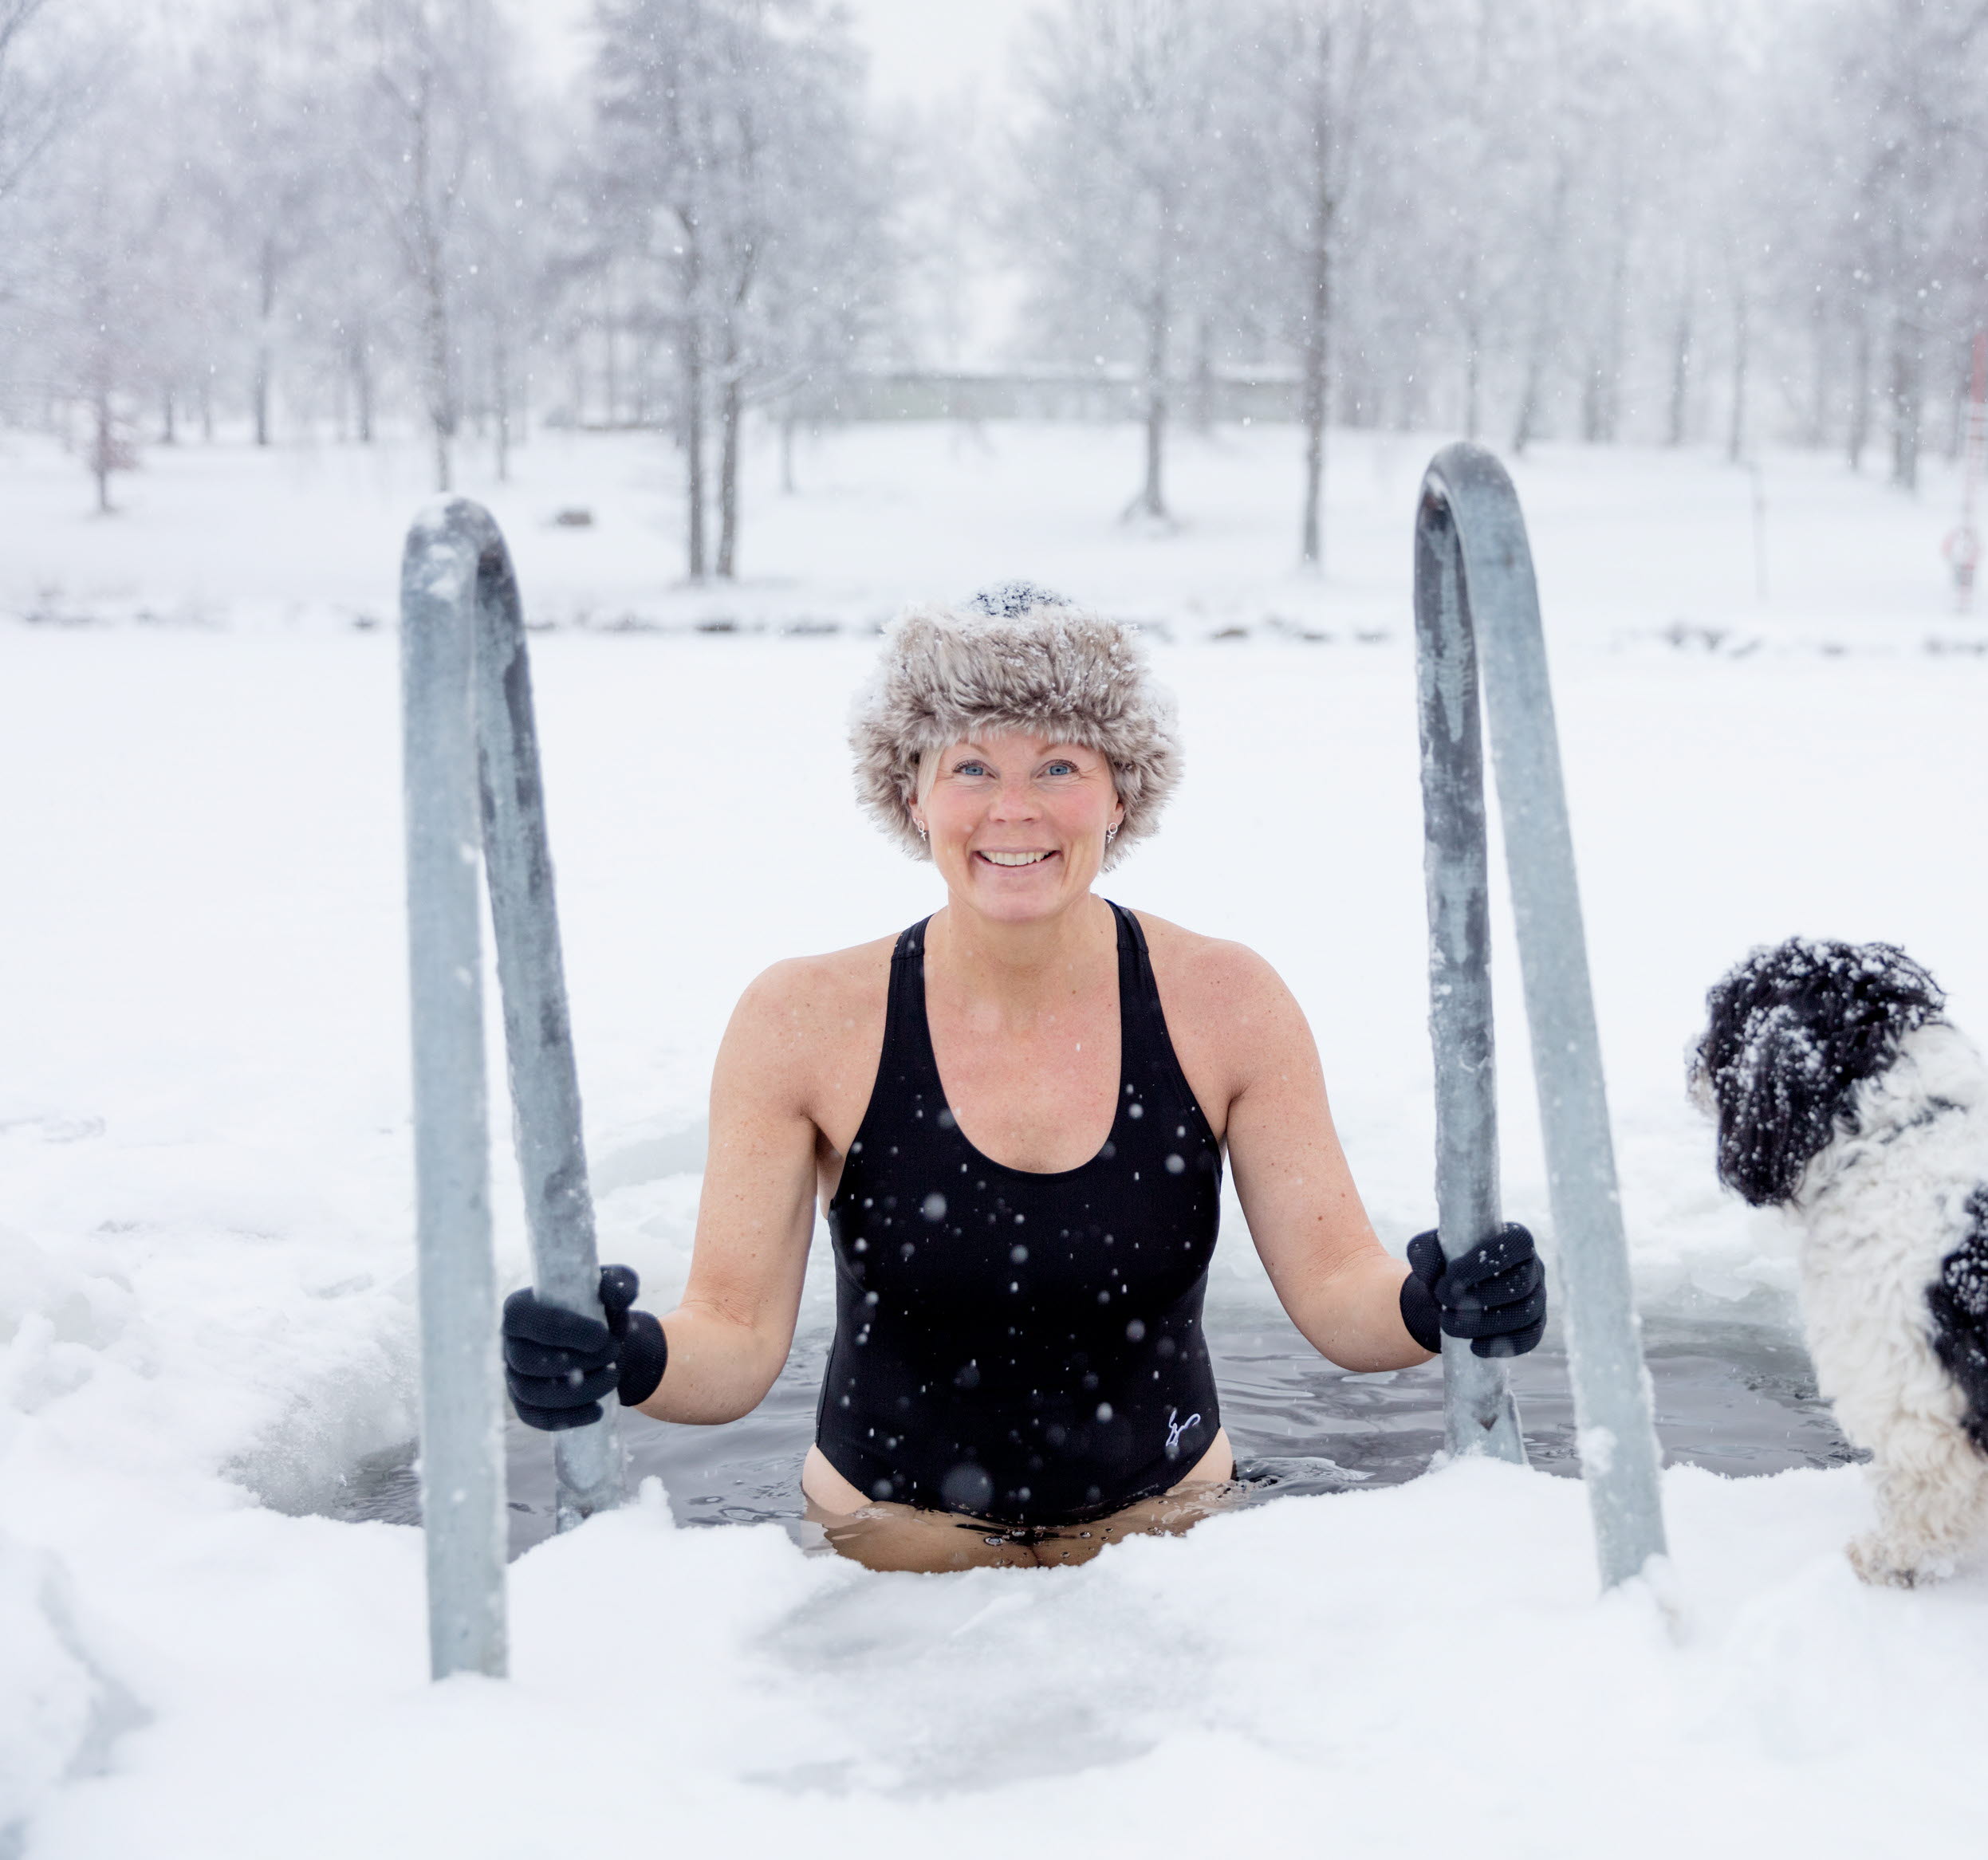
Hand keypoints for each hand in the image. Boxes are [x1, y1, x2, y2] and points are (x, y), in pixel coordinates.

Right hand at [502, 1264, 668, 1430]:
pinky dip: (566, 1418)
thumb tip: (618, 1294)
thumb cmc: (601, 1308)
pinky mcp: (524, 1402)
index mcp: (519, 1308)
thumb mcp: (614, 1288)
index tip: (602, 1336)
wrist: (605, 1341)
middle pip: (525, 1360)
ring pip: (530, 1393)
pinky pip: (533, 1417)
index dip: (560, 1330)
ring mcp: (513, 1375)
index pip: (522, 1319)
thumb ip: (618, 1283)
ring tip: (613, 1377)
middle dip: (575, 1361)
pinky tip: (597, 1411)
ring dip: (575, 1391)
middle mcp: (508, 1342)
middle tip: (613, 1352)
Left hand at [1398, 1224, 1546, 1357]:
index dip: (1484, 1262)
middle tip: (1444, 1302)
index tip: (1451, 1276)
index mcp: (1515, 1239)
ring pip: (1523, 1314)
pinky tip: (1475, 1347)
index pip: (1514, 1244)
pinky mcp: (1536, 1324)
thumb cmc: (1446, 1264)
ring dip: (1484, 1324)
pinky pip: (1530, 1338)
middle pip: (1519, 1284)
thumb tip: (1432, 1274)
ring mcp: (1538, 1297)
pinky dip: (1503, 1344)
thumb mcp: (1430, 1251)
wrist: (1454, 1293)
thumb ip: (1426, 1254)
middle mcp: (1533, 1266)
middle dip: (1479, 1297)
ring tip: (1449, 1325)